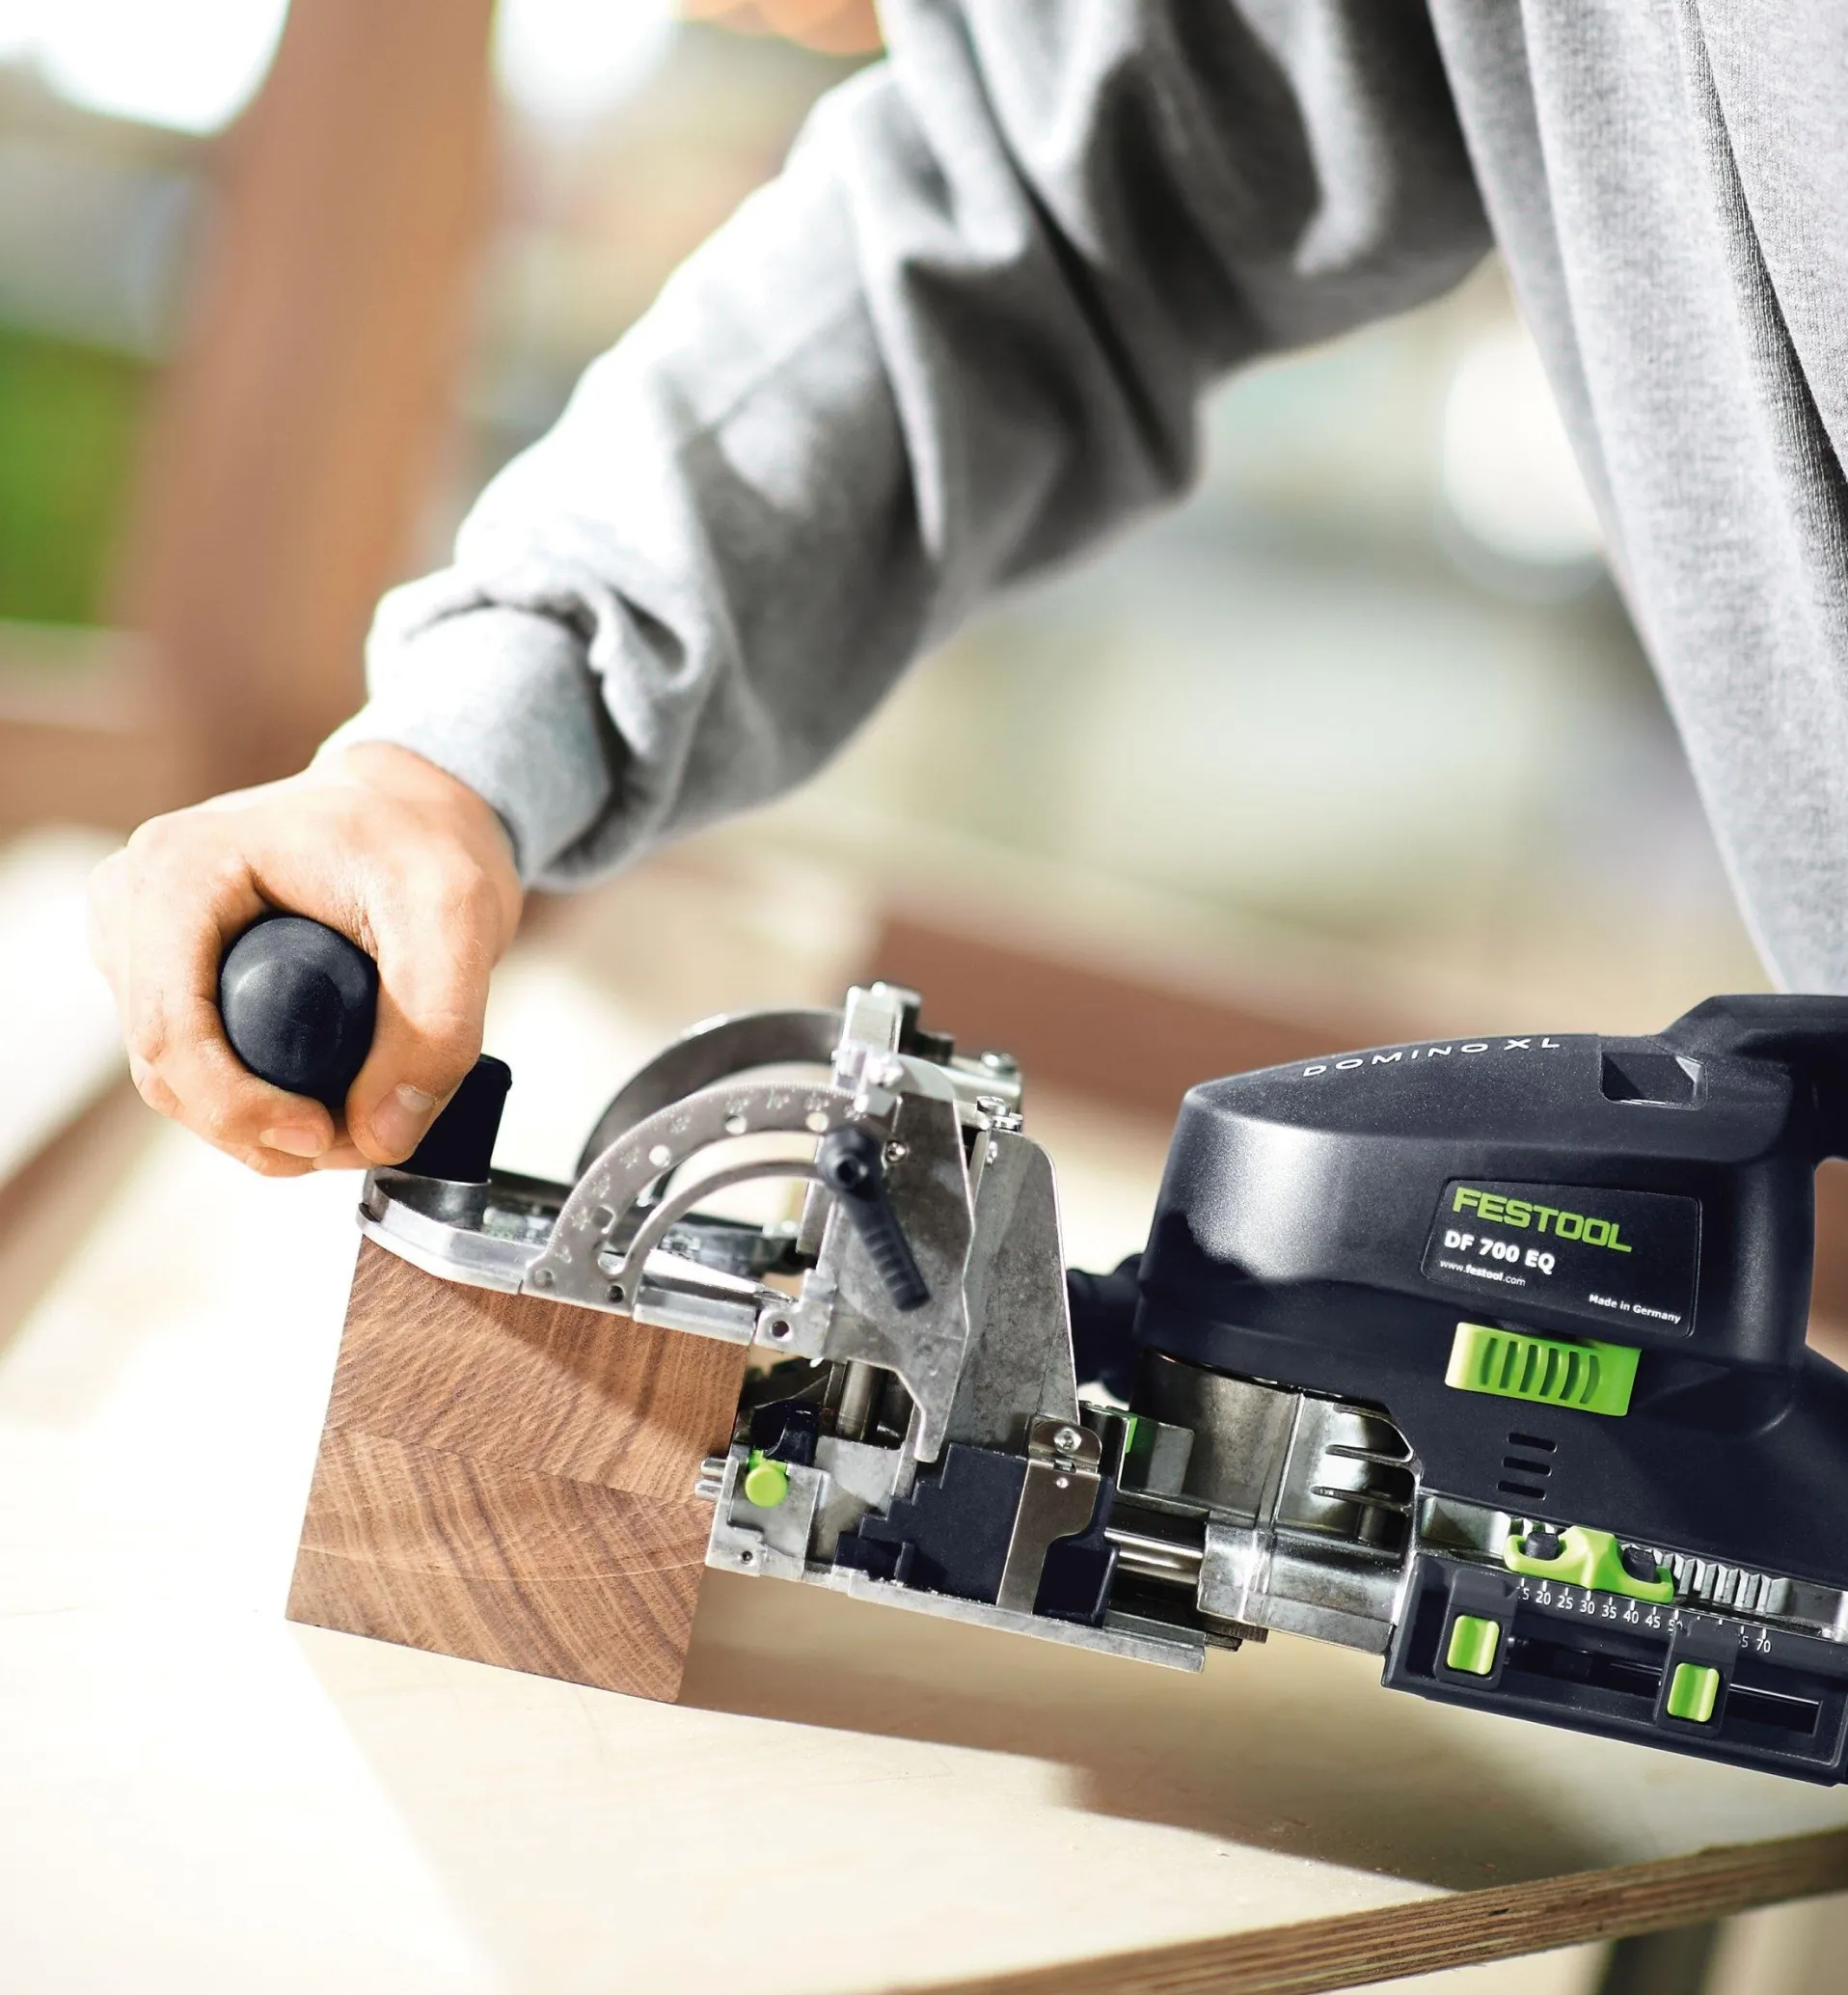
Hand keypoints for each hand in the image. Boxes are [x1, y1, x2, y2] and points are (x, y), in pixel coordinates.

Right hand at [89, 742, 522, 1174]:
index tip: (329, 1135)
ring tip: (354, 1115)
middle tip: (359, 1137)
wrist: (410, 813)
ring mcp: (138, 941)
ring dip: (258, 1125)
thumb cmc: (423, 842)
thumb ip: (435, 1027)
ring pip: (175, 1081)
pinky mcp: (161, 973)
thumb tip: (381, 1135)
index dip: (242, 1110)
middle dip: (258, 1129)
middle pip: (166, 1069)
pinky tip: (324, 1096)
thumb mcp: (458, 917)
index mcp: (176, 871)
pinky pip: (193, 1068)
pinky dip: (255, 1101)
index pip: (172, 1032)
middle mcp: (133, 902)